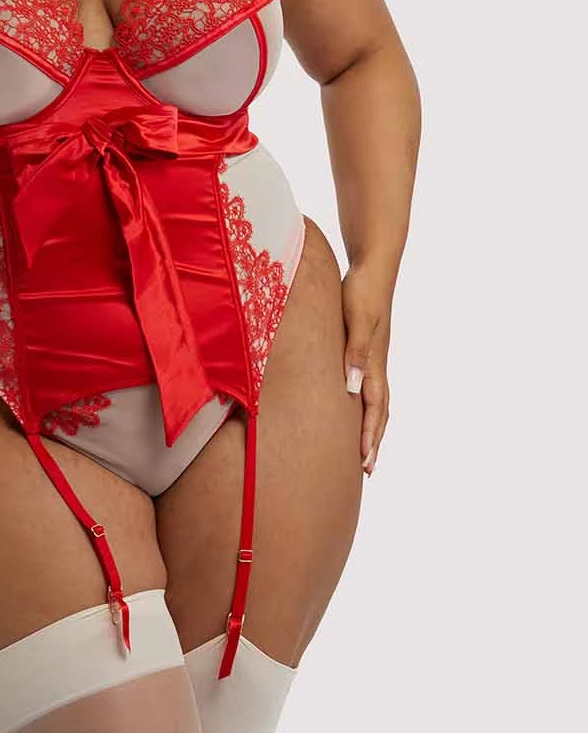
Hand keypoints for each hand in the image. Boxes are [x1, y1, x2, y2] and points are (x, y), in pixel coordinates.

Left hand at [340, 262, 391, 475]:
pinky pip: (368, 384)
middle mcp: (376, 363)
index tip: (365, 463)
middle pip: (380, 410)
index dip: (369, 436)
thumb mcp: (357, 319)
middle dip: (373, 439)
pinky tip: (354, 406)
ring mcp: (373, 356)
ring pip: (376, 400)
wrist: (374, 264)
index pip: (375, 408)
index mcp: (374, 361)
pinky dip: (365, 404)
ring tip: (363, 447)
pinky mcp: (367, 347)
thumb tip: (353, 387)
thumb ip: (354, 351)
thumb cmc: (363, 289)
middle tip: (367, 469)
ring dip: (372, 425)